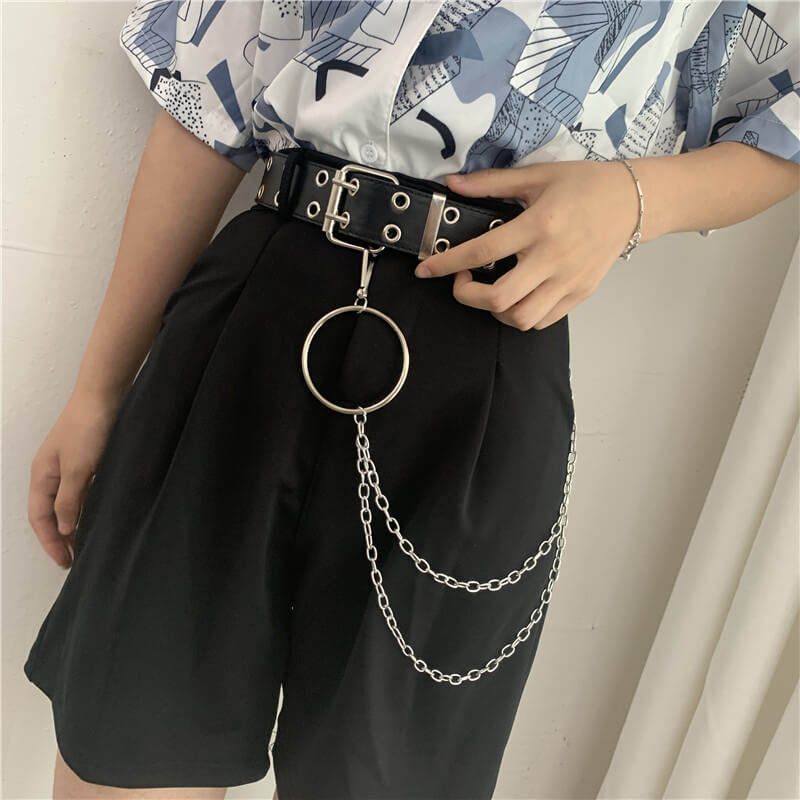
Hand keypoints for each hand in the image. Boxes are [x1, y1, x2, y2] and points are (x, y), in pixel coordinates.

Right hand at [28, 389, 121, 568]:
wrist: (104, 395)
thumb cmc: (88, 428)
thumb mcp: (78, 469)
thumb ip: (69, 500)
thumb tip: (64, 529)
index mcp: (42, 476)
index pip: (40, 519)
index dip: (51, 542)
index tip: (65, 562)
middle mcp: (51, 473)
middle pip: (50, 513)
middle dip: (59, 537)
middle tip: (75, 558)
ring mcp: (68, 465)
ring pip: (66, 503)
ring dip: (73, 523)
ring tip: (86, 543)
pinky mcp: (87, 459)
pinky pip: (80, 491)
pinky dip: (85, 507)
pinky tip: (98, 515)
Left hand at [414, 159, 641, 330]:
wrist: (634, 201)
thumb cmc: (584, 184)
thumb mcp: (537, 175)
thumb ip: (491, 183)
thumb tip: (452, 184)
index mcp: (539, 225)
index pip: (482, 251)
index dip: (446, 264)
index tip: (426, 270)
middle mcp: (552, 258)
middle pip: (499, 298)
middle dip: (467, 296)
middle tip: (462, 281)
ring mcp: (568, 281)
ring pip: (521, 318)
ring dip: (494, 310)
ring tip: (490, 291)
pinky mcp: (580, 294)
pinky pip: (542, 321)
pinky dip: (521, 316)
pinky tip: (516, 297)